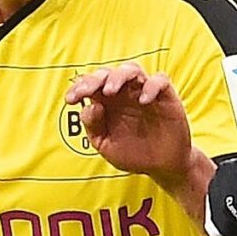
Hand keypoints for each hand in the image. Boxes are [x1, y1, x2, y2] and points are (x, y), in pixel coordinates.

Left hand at [65, 62, 193, 191]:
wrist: (161, 166)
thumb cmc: (133, 153)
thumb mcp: (106, 145)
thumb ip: (94, 127)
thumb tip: (89, 106)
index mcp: (107, 102)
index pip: (90, 84)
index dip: (79, 87)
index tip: (70, 99)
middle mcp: (124, 93)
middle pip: (108, 73)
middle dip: (94, 79)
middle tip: (87, 91)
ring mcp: (144, 92)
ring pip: (131, 69)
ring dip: (118, 76)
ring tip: (110, 91)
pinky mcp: (165, 96)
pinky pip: (159, 81)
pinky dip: (151, 86)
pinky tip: (143, 101)